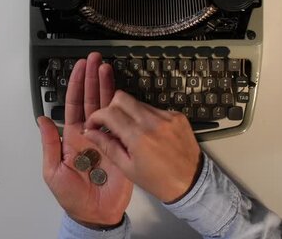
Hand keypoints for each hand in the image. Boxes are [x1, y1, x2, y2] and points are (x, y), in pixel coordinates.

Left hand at [38, 53, 132, 227]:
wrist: (95, 215)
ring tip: (107, 68)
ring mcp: (107, 138)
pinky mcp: (121, 148)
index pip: (75, 104)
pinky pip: (123, 125)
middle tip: (96, 59)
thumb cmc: (71, 197)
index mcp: (72, 136)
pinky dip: (123, 108)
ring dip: (107, 87)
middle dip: (93, 78)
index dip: (77, 85)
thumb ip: (49, 144)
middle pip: (92, 99)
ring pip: (108, 107)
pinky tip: (122, 93)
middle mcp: (90, 133)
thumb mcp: (53, 172)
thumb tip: (42, 119)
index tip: (80, 67)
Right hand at [83, 91, 201, 202]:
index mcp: (139, 137)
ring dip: (129, 113)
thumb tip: (90, 132)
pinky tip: (149, 133)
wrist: (191, 183)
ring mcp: (167, 116)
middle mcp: (153, 122)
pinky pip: (154, 109)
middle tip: (110, 124)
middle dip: (111, 108)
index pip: (109, 113)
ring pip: (138, 102)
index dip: (96, 116)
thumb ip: (107, 146)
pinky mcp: (177, 116)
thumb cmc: (159, 181)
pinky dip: (146, 117)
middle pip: (122, 98)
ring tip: (131, 133)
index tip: (93, 124)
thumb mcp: (128, 168)